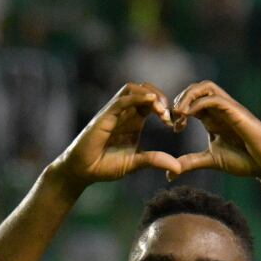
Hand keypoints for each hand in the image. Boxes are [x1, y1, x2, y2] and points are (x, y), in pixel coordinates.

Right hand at [49, 83, 181, 188]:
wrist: (81, 172)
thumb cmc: (104, 166)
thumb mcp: (135, 164)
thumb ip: (155, 161)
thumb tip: (178, 167)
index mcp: (133, 121)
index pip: (151, 102)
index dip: (164, 108)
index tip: (172, 124)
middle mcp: (124, 113)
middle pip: (144, 90)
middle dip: (160, 97)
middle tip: (168, 114)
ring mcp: (113, 113)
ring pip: (132, 89)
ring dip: (149, 94)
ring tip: (161, 110)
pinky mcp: (104, 117)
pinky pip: (121, 100)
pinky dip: (136, 98)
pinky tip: (150, 102)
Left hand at [169, 81, 260, 179]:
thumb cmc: (244, 160)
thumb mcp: (210, 160)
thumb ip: (191, 162)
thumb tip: (170, 173)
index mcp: (212, 118)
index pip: (191, 101)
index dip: (178, 110)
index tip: (174, 128)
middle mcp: (219, 110)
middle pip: (196, 88)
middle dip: (180, 98)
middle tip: (173, 118)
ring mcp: (228, 108)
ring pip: (205, 87)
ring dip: (188, 96)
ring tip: (179, 113)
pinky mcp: (236, 111)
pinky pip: (215, 99)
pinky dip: (198, 104)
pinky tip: (189, 116)